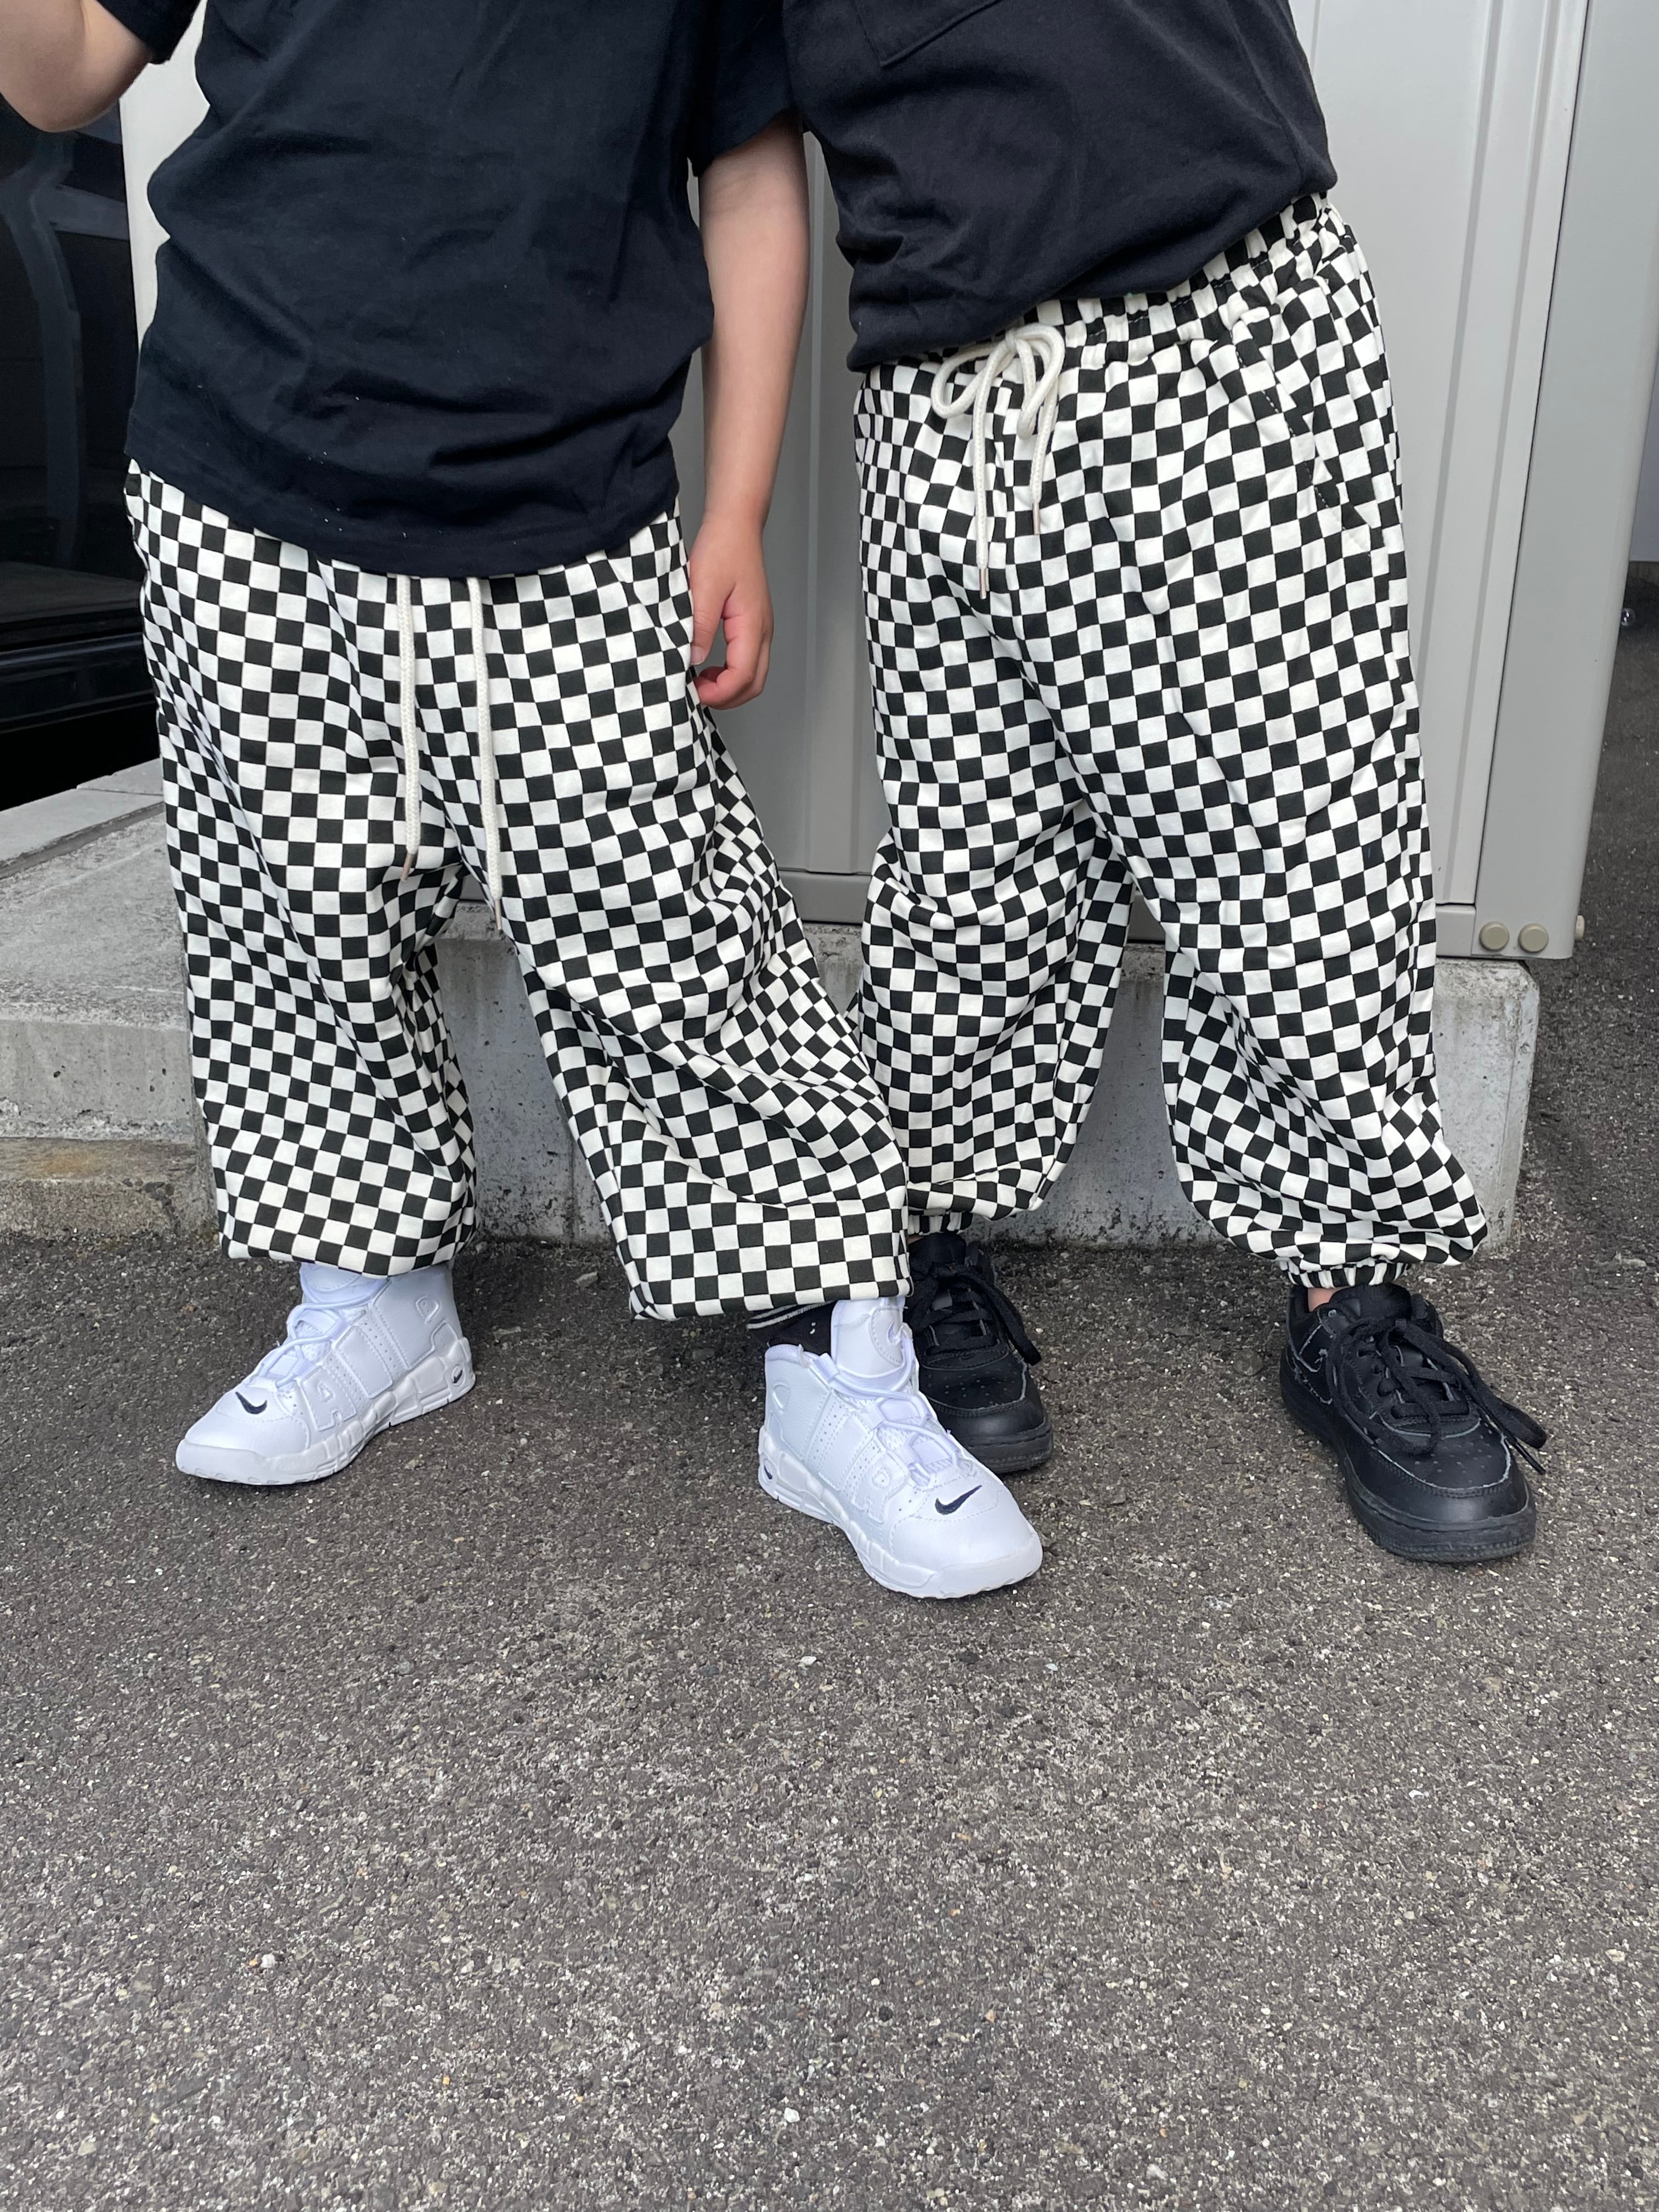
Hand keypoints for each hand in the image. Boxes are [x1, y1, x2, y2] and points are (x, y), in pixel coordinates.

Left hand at [688, 511, 773, 710]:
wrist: (735, 525)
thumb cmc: (723, 549)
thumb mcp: (704, 587)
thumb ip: (700, 626)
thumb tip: (693, 659)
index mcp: (752, 625)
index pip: (743, 676)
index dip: (719, 693)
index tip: (693, 690)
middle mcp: (762, 631)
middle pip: (754, 684)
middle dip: (726, 698)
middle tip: (696, 693)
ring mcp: (760, 629)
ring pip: (754, 675)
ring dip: (729, 687)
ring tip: (701, 681)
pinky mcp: (753, 625)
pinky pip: (748, 660)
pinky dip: (730, 673)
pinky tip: (708, 666)